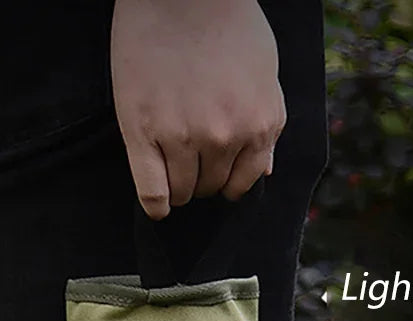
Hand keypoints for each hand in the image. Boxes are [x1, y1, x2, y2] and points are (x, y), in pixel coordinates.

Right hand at [111, 0, 285, 219]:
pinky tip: (157, 206)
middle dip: (203, 179)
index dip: (228, 181)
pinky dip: (155, 204)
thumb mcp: (265, 73)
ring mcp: (183, 137)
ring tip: (170, 165)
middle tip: (189, 158)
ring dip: (179, 186)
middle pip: (211, 187)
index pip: (243, 183)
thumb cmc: (228, 22)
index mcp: (259, 126)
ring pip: (183, 191)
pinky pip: (152, 190)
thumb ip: (268, 124)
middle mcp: (225, 138)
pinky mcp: (144, 130)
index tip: (215, 174)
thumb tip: (264, 170)